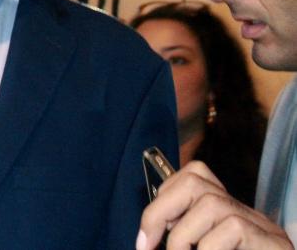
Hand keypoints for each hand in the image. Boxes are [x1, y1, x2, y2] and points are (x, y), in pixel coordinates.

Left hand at [137, 161, 292, 248]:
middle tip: (147, 245)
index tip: (144, 237)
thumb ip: (185, 237)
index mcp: (227, 211)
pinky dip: (208, 248)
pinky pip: (233, 228)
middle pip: (195, 180)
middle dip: (160, 210)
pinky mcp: (273, 242)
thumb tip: (147, 237)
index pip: (192, 175)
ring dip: (182, 237)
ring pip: (211, 204)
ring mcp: (262, 226)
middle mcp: (245, 211)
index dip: (162, 198)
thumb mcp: (203, 246)